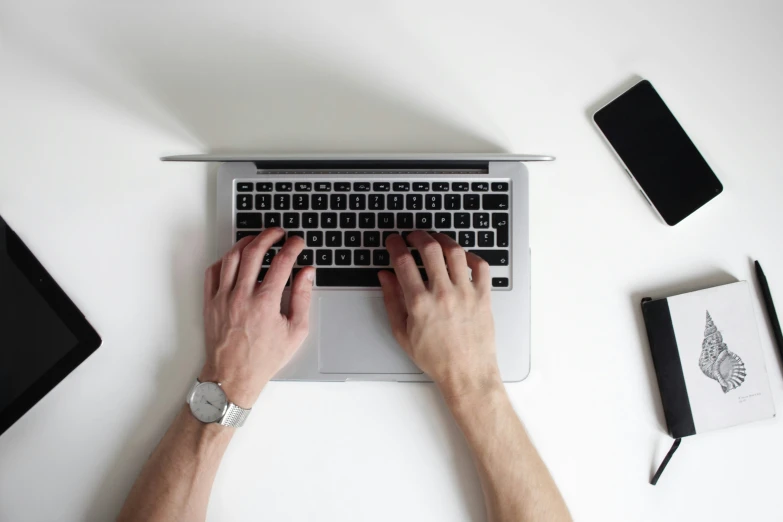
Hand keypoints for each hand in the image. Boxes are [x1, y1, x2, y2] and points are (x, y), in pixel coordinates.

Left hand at [201, 229, 313, 406]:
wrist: (233, 376)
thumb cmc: (265, 358)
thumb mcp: (296, 331)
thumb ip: (303, 298)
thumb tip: (307, 274)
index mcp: (265, 302)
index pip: (282, 262)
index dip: (292, 247)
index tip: (297, 242)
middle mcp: (242, 296)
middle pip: (254, 251)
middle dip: (269, 236)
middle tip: (278, 232)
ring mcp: (223, 298)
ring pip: (231, 257)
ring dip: (245, 242)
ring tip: (256, 238)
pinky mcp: (210, 302)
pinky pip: (213, 271)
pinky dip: (224, 259)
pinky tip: (234, 258)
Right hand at [377, 231, 501, 399]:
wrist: (466, 373)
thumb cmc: (435, 357)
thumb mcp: (402, 333)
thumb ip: (391, 300)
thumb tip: (385, 276)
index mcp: (419, 302)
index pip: (403, 261)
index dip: (395, 244)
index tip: (392, 240)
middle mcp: (443, 293)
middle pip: (429, 248)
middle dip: (417, 235)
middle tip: (412, 235)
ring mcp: (465, 293)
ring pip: (455, 252)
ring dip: (442, 239)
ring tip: (435, 239)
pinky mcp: (483, 296)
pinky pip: (481, 266)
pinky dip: (471, 256)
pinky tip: (462, 257)